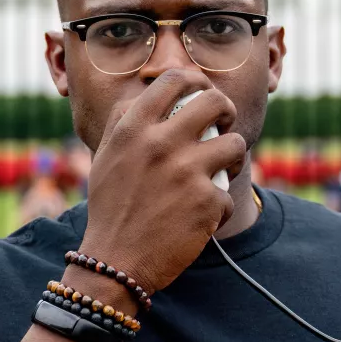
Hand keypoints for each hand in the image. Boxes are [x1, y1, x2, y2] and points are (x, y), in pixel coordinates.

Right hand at [76, 70, 247, 292]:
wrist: (115, 261)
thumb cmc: (111, 207)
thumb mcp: (105, 156)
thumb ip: (123, 122)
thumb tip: (144, 94)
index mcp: (134, 128)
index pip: (174, 80)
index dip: (196, 81)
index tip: (202, 93)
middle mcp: (161, 143)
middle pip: (215, 101)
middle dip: (227, 110)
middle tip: (224, 126)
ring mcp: (187, 171)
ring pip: (235, 144)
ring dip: (234, 157)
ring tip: (223, 170)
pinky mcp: (206, 202)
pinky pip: (229, 193)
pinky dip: (219, 206)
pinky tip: (204, 216)